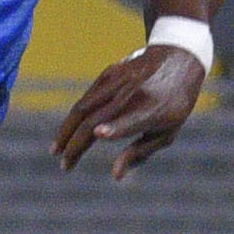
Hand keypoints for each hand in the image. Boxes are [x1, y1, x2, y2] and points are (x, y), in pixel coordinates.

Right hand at [51, 44, 205, 178]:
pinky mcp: (108, 73)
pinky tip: (67, 133)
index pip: (131, 119)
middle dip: (76, 145)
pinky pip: (86, 98)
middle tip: (65, 166)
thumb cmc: (175, 104)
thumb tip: (115, 176)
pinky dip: (73, 117)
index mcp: (153, 110)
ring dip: (66, 131)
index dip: (115, 127)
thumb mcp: (167, 132)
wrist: (177, 57)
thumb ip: (140, 153)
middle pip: (96, 119)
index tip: (98, 134)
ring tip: (56, 151)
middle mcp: (133, 94)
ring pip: (83, 107)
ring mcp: (118, 81)